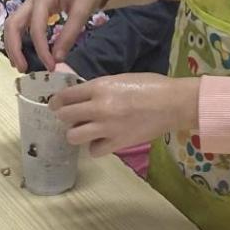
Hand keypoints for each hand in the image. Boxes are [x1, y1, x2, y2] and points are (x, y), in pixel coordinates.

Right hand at [4, 0, 117, 72]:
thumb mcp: (83, 11)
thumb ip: (69, 34)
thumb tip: (57, 59)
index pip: (36, 27)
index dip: (41, 49)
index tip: (51, 66)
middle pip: (12, 24)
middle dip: (14, 48)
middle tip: (22, 69)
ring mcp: (31, 3)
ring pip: (13, 25)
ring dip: (13, 45)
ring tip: (20, 64)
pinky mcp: (34, 8)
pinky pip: (20, 25)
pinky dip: (19, 39)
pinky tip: (25, 53)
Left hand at [51, 74, 198, 158]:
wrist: (173, 103)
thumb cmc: (150, 85)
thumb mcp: (119, 79)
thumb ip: (99, 88)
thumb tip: (81, 96)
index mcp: (99, 87)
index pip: (65, 96)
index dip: (57, 101)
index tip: (56, 104)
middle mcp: (99, 107)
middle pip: (64, 116)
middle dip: (64, 116)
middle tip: (70, 117)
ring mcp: (107, 127)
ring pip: (73, 136)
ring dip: (76, 133)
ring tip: (84, 131)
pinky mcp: (118, 143)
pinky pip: (94, 151)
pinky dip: (95, 147)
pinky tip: (102, 141)